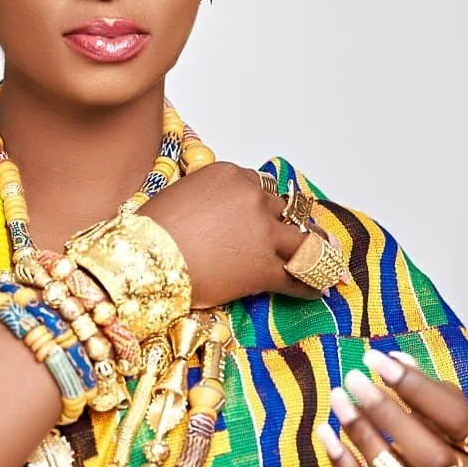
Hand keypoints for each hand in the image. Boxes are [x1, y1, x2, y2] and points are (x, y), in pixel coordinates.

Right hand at [141, 162, 336, 307]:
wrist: (142, 262)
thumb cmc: (149, 234)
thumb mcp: (181, 197)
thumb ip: (209, 200)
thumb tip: (218, 217)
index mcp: (231, 175)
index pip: (261, 187)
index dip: (267, 206)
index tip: (272, 216)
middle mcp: (254, 199)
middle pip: (286, 211)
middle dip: (292, 226)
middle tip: (303, 238)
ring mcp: (263, 233)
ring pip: (305, 241)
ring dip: (316, 253)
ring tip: (325, 264)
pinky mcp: (264, 268)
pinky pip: (299, 276)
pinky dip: (311, 285)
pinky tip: (317, 290)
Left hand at [317, 348, 467, 466]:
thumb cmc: (446, 438)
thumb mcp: (447, 409)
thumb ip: (425, 386)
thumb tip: (395, 358)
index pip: (454, 417)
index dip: (416, 387)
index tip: (378, 360)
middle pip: (427, 453)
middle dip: (386, 413)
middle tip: (354, 379)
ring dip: (363, 436)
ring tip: (338, 399)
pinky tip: (326, 435)